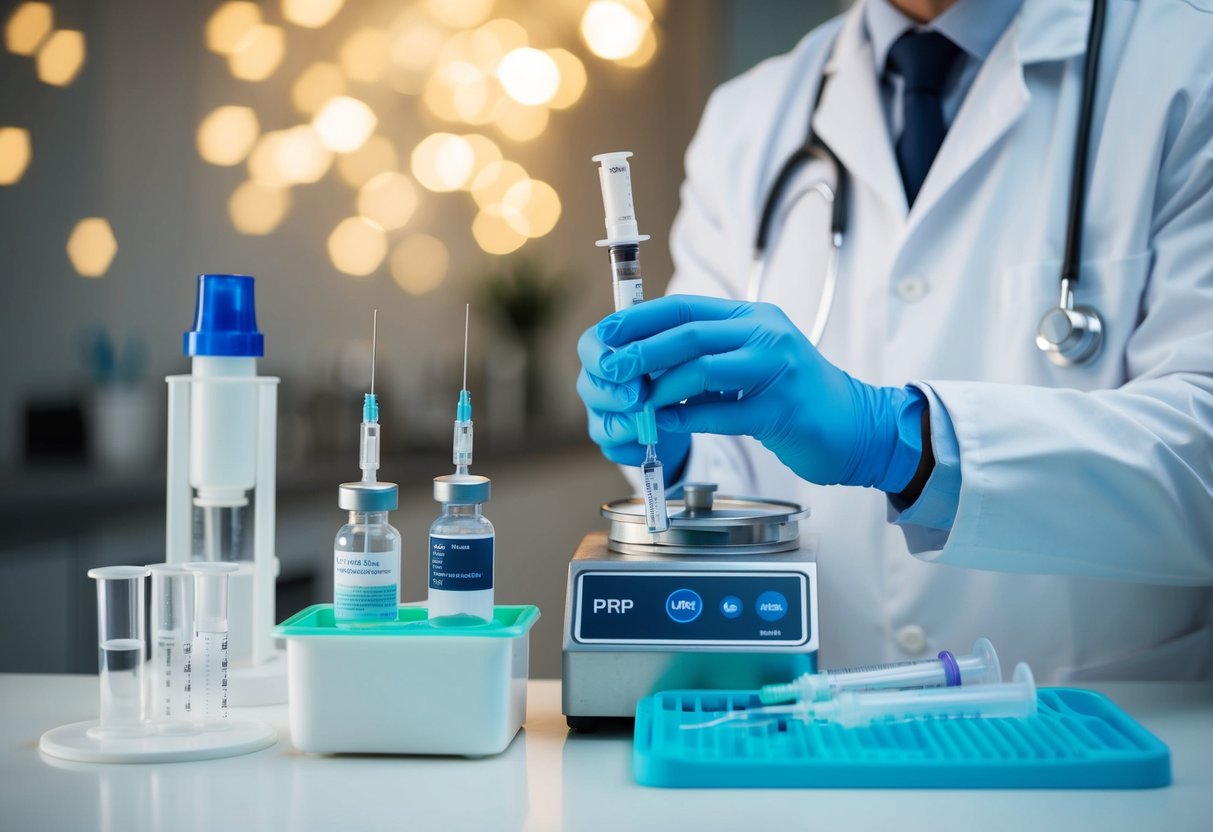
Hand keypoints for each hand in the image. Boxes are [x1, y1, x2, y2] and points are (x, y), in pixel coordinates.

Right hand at [577, 321, 691, 476]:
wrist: (690, 400)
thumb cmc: (677, 362)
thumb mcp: (674, 346)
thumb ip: (662, 345)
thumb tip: (657, 351)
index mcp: (605, 349)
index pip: (588, 347)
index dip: (603, 357)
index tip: (627, 362)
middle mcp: (595, 381)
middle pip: (588, 388)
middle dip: (616, 393)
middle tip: (641, 396)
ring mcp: (600, 414)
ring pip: (601, 424)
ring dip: (629, 423)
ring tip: (656, 418)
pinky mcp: (611, 442)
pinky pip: (616, 448)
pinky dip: (638, 446)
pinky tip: (656, 439)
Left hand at [591, 295, 924, 490]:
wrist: (855, 424)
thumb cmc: (794, 395)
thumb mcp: (752, 359)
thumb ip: (709, 353)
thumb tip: (646, 359)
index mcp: (753, 317)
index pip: (685, 308)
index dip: (640, 320)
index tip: (606, 335)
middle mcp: (766, 334)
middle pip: (690, 333)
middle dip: (643, 352)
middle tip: (613, 369)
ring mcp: (777, 370)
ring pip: (704, 369)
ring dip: (662, 387)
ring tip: (637, 402)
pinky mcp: (782, 409)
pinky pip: (723, 412)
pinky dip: (687, 419)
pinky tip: (664, 425)